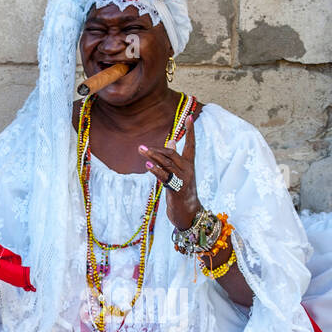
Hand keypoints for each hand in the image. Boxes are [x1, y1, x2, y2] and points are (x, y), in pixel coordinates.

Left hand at [139, 113, 198, 229]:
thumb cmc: (182, 193)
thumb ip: (174, 158)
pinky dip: (156, 170)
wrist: (188, 214)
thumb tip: (170, 141)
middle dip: (157, 149)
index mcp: (189, 165)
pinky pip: (165, 177)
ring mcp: (184, 180)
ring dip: (153, 157)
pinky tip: (147, 164)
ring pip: (167, 164)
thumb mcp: (179, 174)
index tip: (189, 116)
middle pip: (172, 154)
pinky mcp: (178, 190)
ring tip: (141, 150)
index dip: (190, 131)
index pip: (191, 144)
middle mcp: (188, 170)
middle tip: (140, 147)